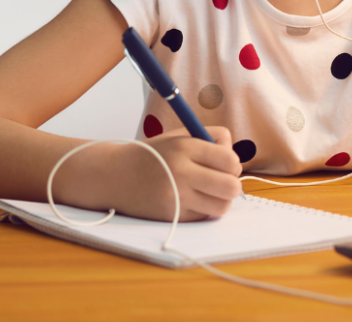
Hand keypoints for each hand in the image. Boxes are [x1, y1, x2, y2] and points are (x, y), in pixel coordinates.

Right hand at [113, 125, 242, 221]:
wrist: (116, 175)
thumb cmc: (155, 154)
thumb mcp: (180, 136)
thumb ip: (211, 138)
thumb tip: (235, 158)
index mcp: (185, 148)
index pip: (230, 160)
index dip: (233, 163)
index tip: (226, 164)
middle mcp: (182, 172)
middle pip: (231, 186)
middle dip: (232, 184)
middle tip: (222, 180)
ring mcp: (176, 197)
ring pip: (221, 206)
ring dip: (221, 200)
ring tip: (210, 192)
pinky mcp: (171, 216)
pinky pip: (203, 216)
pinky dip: (204, 209)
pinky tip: (192, 199)